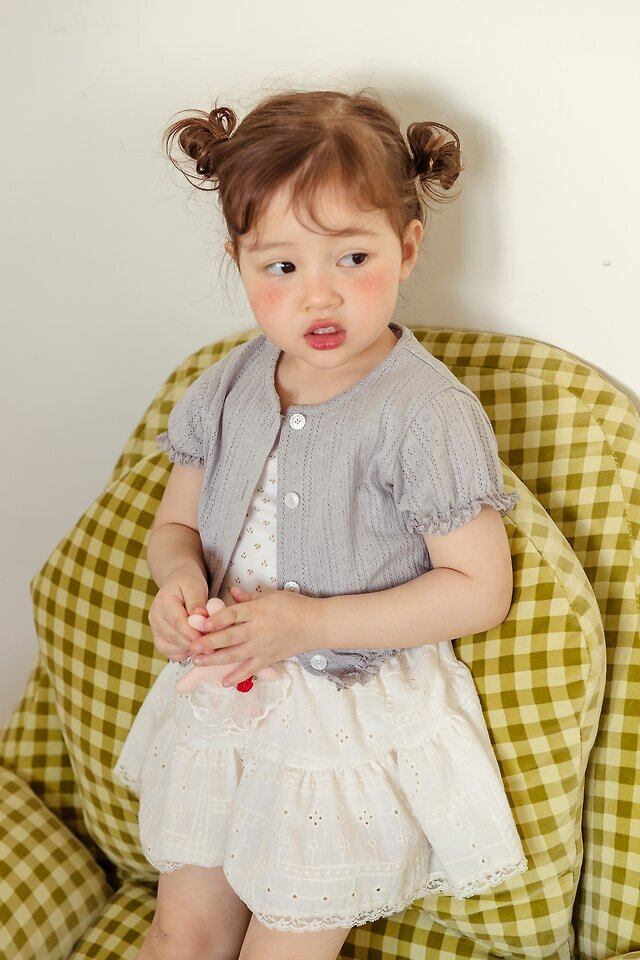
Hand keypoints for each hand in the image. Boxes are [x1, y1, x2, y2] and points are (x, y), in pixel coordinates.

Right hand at [147, 567, 210, 661]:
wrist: (178, 582)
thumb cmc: (188, 583)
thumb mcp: (195, 585)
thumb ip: (197, 602)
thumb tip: (200, 617)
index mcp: (163, 601)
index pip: (176, 621)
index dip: (191, 632)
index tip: (205, 638)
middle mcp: (155, 616)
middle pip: (172, 637)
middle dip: (192, 644)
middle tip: (210, 647)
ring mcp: (155, 628)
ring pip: (168, 648)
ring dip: (187, 650)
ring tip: (204, 647)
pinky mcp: (159, 637)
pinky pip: (168, 652)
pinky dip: (182, 654)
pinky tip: (195, 649)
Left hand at [186, 586, 316, 686]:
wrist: (317, 625)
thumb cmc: (294, 606)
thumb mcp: (271, 595)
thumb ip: (249, 597)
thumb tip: (230, 592)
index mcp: (259, 610)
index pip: (234, 614)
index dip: (216, 619)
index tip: (201, 623)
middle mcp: (259, 629)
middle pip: (230, 636)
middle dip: (209, 642)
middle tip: (192, 646)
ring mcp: (264, 646)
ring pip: (236, 654)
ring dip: (215, 659)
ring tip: (198, 661)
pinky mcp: (269, 659)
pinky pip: (251, 670)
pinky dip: (238, 677)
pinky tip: (223, 682)